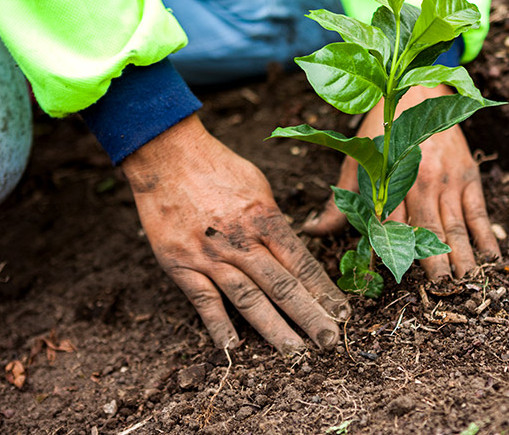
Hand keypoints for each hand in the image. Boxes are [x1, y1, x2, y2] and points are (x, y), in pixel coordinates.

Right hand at [122, 115, 349, 352]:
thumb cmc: (218, 167)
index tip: (342, 313)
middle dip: (309, 316)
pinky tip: (233, 347)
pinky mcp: (181, 264)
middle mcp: (242, 241)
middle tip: (329, 341)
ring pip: (248, 299)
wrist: (166, 156)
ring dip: (273, 329)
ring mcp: (211, 255)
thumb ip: (274, 220)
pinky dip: (219, 325)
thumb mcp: (259, 186)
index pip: (302, 263)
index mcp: (265, 219)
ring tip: (293, 352)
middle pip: (282, 286)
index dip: (324, 291)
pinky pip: (204, 301)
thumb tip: (291, 246)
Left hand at [305, 84, 500, 279]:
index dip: (391, 253)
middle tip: (441, 290)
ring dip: (463, 255)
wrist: (417, 88)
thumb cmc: (382, 130)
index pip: (389, 225)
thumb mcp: (356, 161)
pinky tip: (492, 258)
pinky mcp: (468, 176)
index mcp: (390, 181)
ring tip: (467, 282)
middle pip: (427, 229)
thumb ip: (339, 200)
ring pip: (456, 225)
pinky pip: (479, 212)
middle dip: (434, 262)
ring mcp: (448, 181)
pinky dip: (487, 235)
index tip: (393, 280)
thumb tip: (313, 231)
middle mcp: (420, 182)